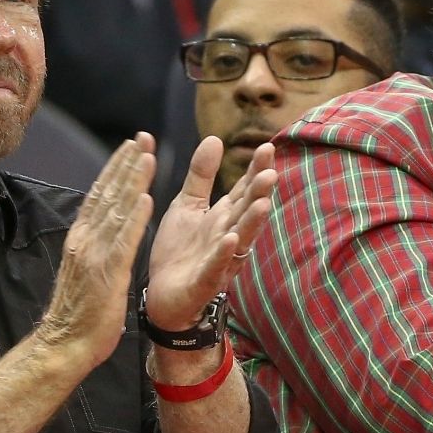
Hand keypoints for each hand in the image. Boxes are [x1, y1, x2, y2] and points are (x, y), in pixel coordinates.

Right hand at [38, 134, 154, 365]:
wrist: (65, 344)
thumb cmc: (79, 313)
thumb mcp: (85, 270)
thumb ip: (94, 246)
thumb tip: (103, 227)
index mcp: (80, 239)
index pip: (99, 195)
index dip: (116, 169)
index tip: (131, 146)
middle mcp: (85, 240)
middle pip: (108, 194)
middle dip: (126, 164)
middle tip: (143, 137)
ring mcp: (94, 256)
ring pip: (116, 211)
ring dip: (133, 182)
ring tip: (148, 156)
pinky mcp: (107, 274)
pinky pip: (124, 241)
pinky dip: (135, 219)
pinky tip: (147, 199)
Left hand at [145, 137, 276, 330]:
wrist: (160, 295)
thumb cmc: (179, 250)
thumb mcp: (187, 205)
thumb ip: (201, 175)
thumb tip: (215, 137)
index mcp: (223, 217)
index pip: (244, 190)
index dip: (256, 171)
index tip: (267, 147)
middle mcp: (227, 236)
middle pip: (247, 212)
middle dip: (259, 194)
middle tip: (271, 173)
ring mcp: (219, 260)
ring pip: (240, 239)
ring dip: (252, 223)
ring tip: (263, 204)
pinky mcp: (204, 282)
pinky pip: (216, 267)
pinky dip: (224, 255)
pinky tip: (230, 240)